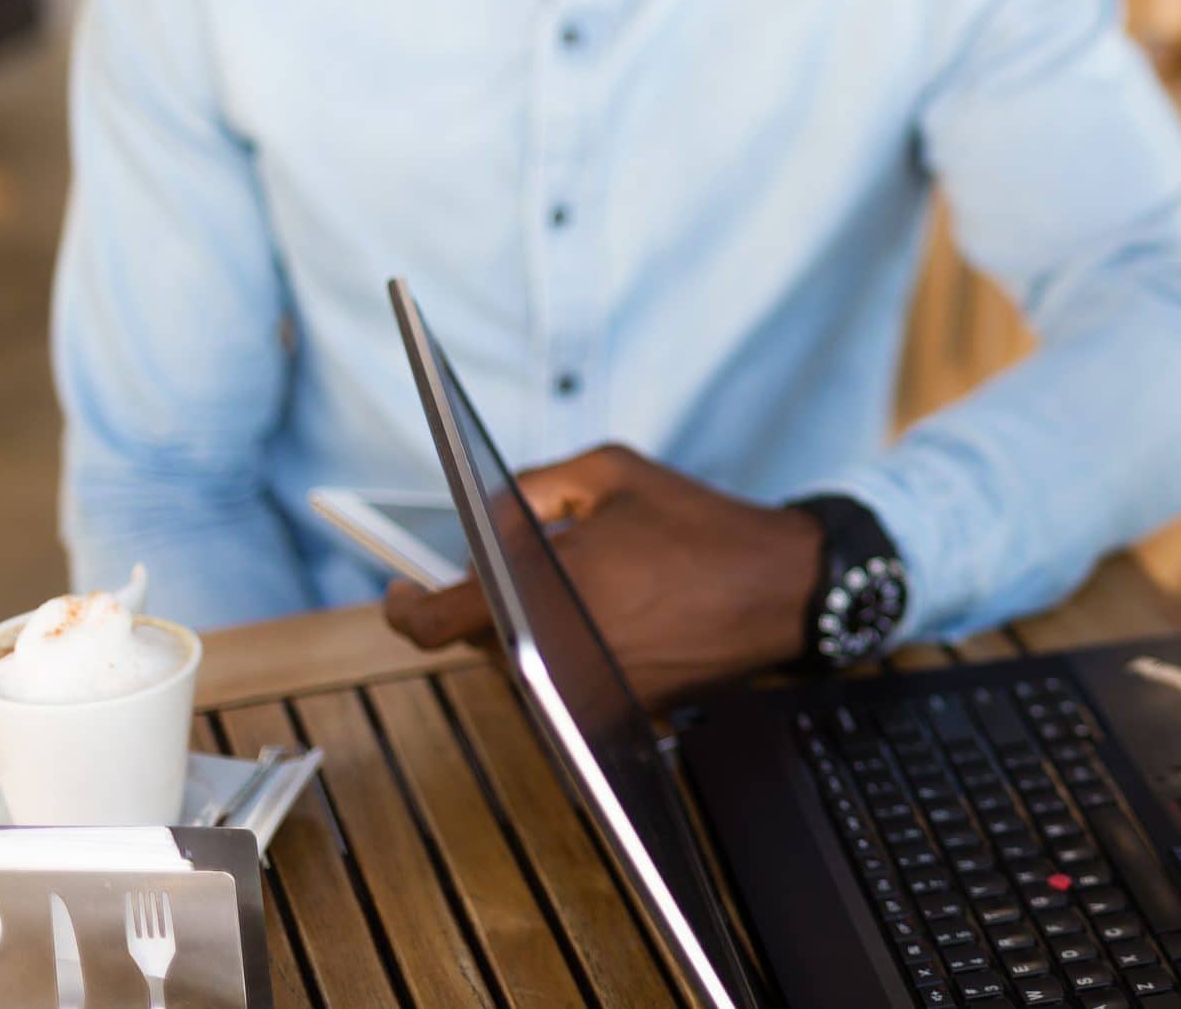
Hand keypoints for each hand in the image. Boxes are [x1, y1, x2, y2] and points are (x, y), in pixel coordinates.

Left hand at [384, 444, 825, 707]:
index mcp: (547, 594)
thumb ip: (530, 489)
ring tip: (574, 582)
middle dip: (485, 600)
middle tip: (509, 562)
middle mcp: (558, 654)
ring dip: (528, 625)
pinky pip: (563, 678)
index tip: (398, 591)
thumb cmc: (701, 527)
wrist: (782, 588)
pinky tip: (610, 608)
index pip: (437, 622)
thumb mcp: (609, 471)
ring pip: (521, 662)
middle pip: (480, 639)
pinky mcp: (615, 708)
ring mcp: (586, 689)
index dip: (403, 607)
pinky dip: (568, 645)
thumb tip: (484, 521)